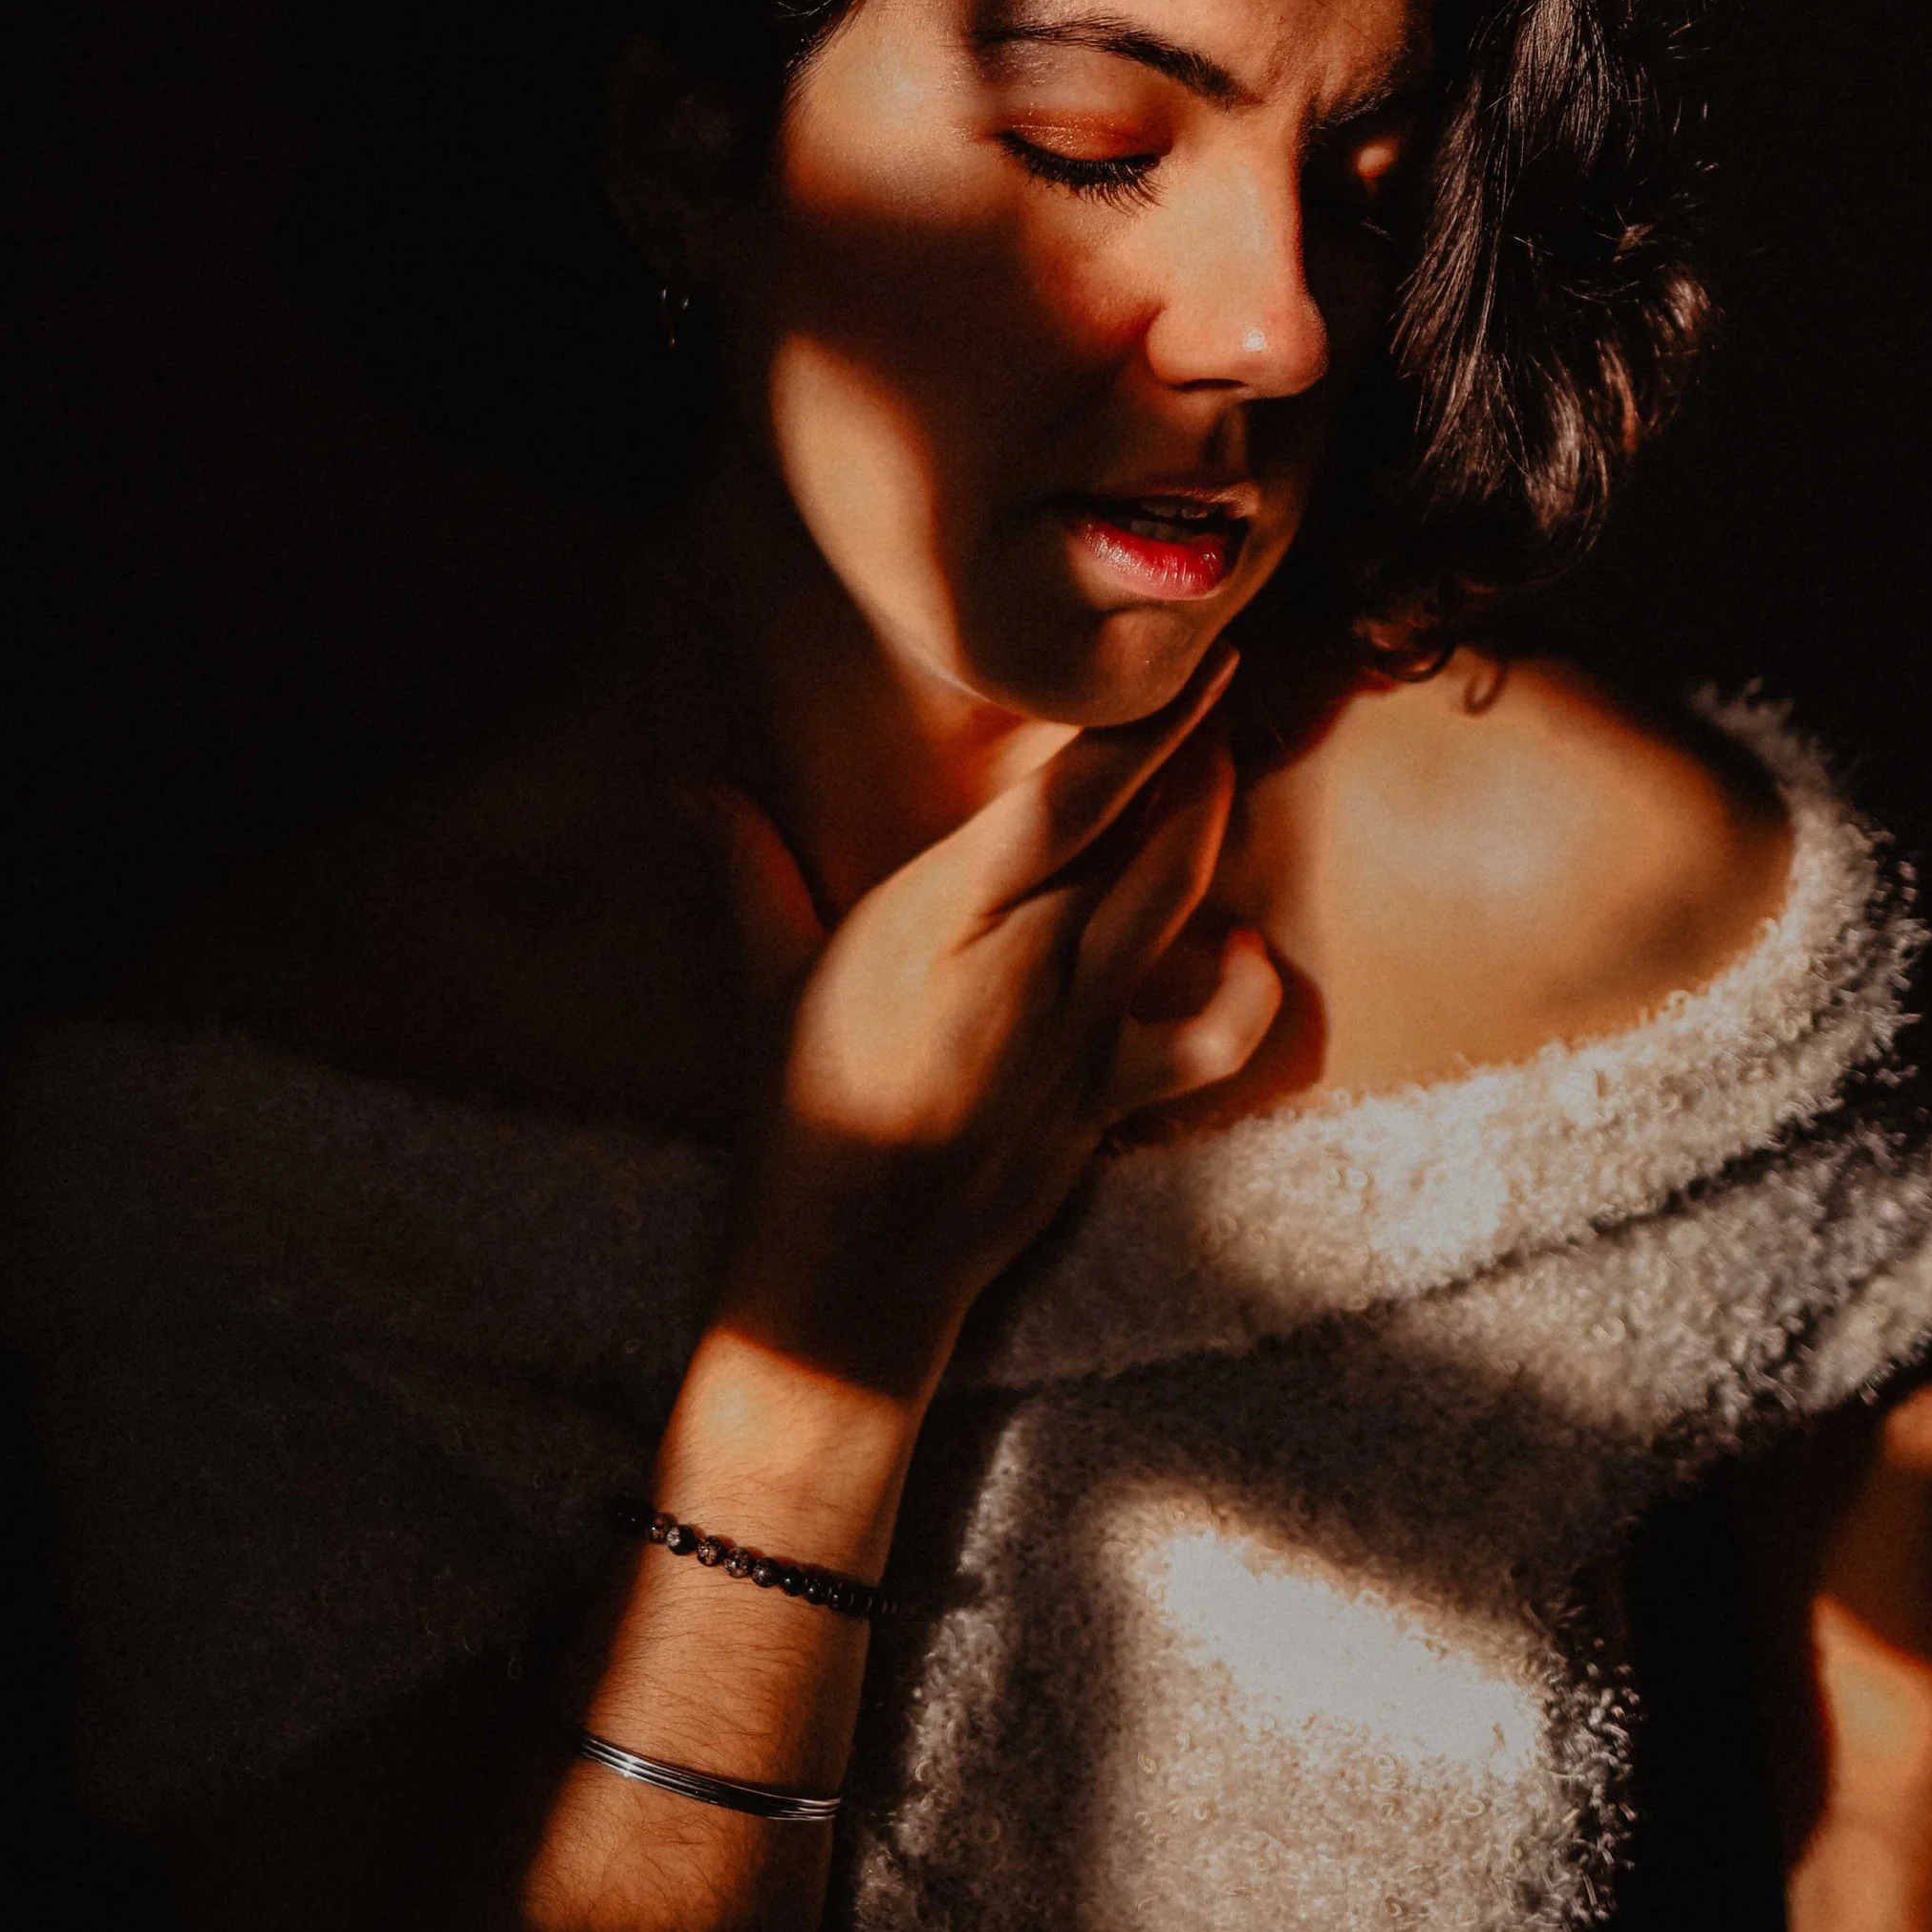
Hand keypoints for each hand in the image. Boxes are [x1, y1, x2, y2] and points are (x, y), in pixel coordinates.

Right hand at [697, 648, 1282, 1397]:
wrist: (848, 1265)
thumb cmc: (798, 1114)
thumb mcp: (766, 979)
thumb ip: (746, 868)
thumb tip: (685, 788)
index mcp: (951, 912)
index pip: (1072, 795)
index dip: (1147, 725)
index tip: (1192, 666)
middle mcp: (1033, 960)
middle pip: (1150, 835)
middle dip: (1195, 754)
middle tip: (1212, 692)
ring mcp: (1081, 1033)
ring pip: (1178, 907)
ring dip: (1209, 832)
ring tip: (1220, 771)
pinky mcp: (1109, 1100)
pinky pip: (1210, 1043)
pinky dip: (1246, 995)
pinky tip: (1243, 949)